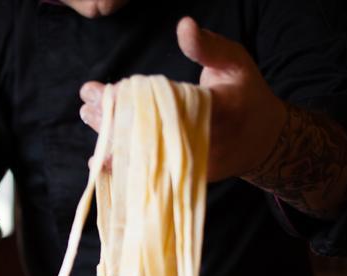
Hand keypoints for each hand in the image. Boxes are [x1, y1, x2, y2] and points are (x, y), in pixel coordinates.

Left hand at [78, 16, 285, 181]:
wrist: (259, 141)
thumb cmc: (245, 95)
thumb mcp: (234, 62)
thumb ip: (208, 47)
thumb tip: (184, 25)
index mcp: (218, 112)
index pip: (170, 106)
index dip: (135, 100)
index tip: (109, 88)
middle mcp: (202, 144)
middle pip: (148, 134)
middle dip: (113, 117)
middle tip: (87, 100)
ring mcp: (190, 166)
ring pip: (144, 156)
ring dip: (111, 137)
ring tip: (88, 114)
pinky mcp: (182, 179)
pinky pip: (147, 174)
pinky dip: (122, 164)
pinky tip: (97, 159)